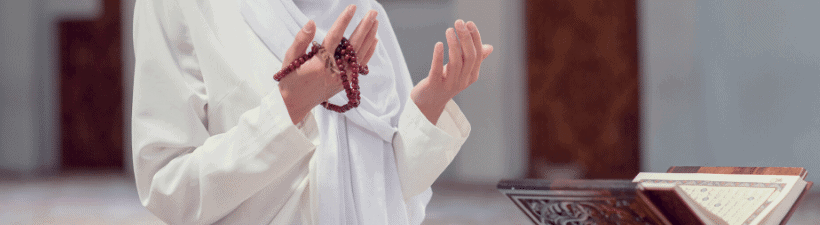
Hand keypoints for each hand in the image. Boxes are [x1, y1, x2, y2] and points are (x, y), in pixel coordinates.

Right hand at [278, 5, 379, 123]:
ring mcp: (343, 77)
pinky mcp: (346, 83)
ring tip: (375, 22)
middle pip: (354, 44)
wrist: (294, 104)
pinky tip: (374, 40)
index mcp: (321, 62)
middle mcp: (335, 70)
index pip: (336, 36)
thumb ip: (301, 39)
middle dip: (365, 27)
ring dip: (369, 37)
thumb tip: (311, 22)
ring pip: (361, 54)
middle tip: (373, 13)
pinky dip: (369, 52)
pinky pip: (361, 66)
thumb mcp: (290, 58)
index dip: (344, 20)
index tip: (352, 7)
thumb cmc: (290, 79)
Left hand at [411, 20, 492, 123]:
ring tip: (449, 30)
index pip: (477, 55)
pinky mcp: (434, 85)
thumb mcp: (462, 72)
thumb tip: (489, 47)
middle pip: (468, 57)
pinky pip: (437, 70)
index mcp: (472, 76)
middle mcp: (463, 81)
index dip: (474, 38)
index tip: (469, 23)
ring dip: (453, 43)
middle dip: (465, 38)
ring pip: (455, 62)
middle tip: (459, 22)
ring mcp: (449, 84)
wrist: (428, 104)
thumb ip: (474, 60)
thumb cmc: (445, 84)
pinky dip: (438, 56)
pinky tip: (439, 44)